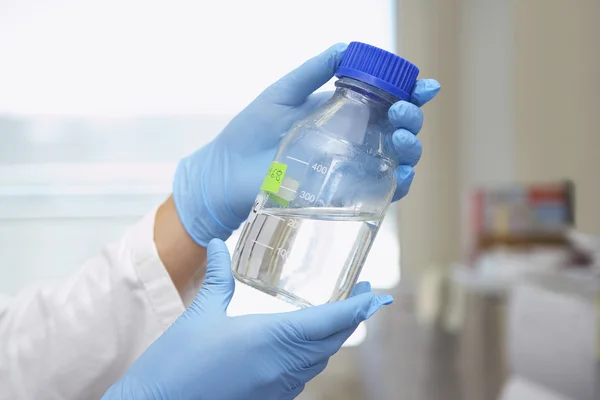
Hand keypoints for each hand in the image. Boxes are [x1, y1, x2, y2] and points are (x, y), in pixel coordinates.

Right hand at [102, 240, 391, 399]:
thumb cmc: (175, 364)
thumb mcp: (200, 314)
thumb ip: (218, 278)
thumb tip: (219, 245)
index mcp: (268, 339)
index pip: (328, 321)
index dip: (359, 309)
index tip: (380, 296)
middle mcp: (281, 367)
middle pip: (331, 342)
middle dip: (352, 319)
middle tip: (362, 297)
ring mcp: (277, 388)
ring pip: (319, 361)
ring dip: (333, 338)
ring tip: (337, 316)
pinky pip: (302, 377)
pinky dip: (312, 357)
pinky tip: (303, 346)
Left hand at [173, 43, 439, 245]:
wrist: (227, 173)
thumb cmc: (251, 131)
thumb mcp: (284, 93)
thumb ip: (314, 71)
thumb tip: (347, 46)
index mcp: (345, 112)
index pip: (388, 99)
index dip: (411, 92)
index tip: (423, 86)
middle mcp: (355, 140)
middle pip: (400, 128)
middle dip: (412, 118)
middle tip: (402, 112)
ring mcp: (352, 168)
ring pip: (398, 158)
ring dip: (411, 148)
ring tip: (401, 138)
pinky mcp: (345, 195)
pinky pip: (383, 191)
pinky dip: (399, 183)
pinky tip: (400, 172)